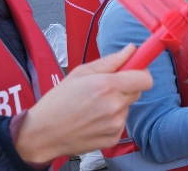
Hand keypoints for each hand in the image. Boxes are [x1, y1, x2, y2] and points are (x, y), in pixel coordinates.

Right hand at [15, 44, 152, 162]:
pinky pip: (120, 123)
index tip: (134, 71)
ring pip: (127, 107)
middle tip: (104, 88)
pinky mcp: (113, 138)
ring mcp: (115, 124)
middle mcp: (115, 106)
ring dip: (116, 104)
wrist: (42, 134)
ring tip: (93, 106)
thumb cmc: (58, 101)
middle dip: (126, 87)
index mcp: (108, 86)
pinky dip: (111, 120)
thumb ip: (111, 61)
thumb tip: (131, 49)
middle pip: (137, 91)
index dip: (141, 73)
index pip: (145, 78)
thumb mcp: (80, 73)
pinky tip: (93, 120)